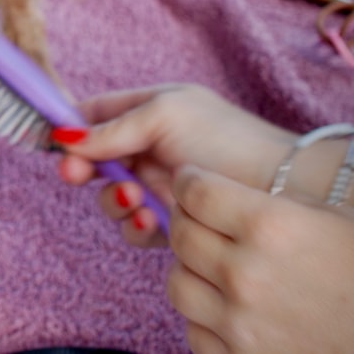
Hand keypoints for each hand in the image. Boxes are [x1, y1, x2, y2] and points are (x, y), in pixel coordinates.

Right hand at [55, 84, 293, 245]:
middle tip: (75, 175)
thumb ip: (111, 128)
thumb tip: (63, 137)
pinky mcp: (170, 220)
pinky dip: (134, 224)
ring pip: (109, 196)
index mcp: (148, 110)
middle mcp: (149, 147)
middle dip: (82, 168)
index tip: (47, 140)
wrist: (280, 187)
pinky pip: (134, 226)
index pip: (94, 114)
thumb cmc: (225, 139)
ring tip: (132, 200)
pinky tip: (150, 219)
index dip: (68, 127)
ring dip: (112, 200)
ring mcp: (158, 185)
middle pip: (93, 159)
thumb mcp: (164, 117)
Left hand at [168, 165, 353, 352]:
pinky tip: (231, 308)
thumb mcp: (333, 218)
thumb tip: (221, 189)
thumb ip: (272, 202)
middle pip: (182, 234)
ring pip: (178, 283)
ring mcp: (242, 323)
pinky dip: (206, 318)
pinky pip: (196, 332)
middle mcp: (247, 274)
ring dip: (192, 269)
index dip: (190, 180)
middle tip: (202, 220)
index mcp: (271, 226)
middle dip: (187, 220)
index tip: (192, 181)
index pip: (196, 191)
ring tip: (215, 266)